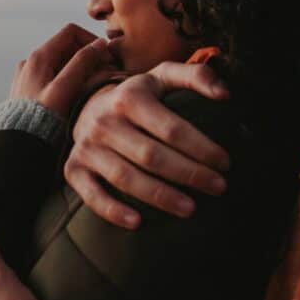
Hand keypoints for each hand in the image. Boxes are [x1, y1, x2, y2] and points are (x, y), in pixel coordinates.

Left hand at [10, 24, 115, 118]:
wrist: (17, 146)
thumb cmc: (41, 120)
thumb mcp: (65, 89)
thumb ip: (82, 64)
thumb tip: (100, 44)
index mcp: (39, 57)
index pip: (71, 32)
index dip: (91, 41)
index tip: (106, 58)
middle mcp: (31, 62)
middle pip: (67, 47)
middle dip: (88, 56)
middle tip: (104, 74)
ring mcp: (29, 76)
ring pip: (61, 62)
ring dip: (80, 69)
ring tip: (92, 87)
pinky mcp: (29, 90)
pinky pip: (54, 77)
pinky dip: (68, 80)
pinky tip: (76, 97)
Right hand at [64, 62, 231, 229]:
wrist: (86, 106)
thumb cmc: (137, 96)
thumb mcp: (163, 77)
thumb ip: (196, 76)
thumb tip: (225, 94)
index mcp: (130, 97)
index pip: (171, 129)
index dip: (202, 148)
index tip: (225, 164)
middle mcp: (105, 122)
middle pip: (152, 156)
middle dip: (189, 174)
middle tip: (219, 188)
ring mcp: (87, 147)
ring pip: (126, 178)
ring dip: (160, 197)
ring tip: (191, 209)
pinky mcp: (74, 169)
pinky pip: (92, 195)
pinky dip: (113, 211)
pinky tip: (138, 223)